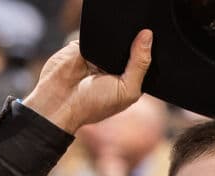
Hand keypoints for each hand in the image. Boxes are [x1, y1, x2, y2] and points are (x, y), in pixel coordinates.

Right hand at [23, 29, 152, 134]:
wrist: (59, 101)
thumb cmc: (93, 104)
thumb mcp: (126, 89)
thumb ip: (140, 64)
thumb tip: (147, 36)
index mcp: (128, 79)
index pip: (144, 59)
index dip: (151, 51)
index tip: (155, 42)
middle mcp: (114, 66)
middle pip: (131, 45)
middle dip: (135, 42)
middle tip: (140, 38)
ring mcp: (99, 55)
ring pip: (115, 37)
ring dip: (118, 37)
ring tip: (117, 44)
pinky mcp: (84, 44)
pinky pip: (97, 32)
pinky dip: (101, 33)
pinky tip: (103, 39)